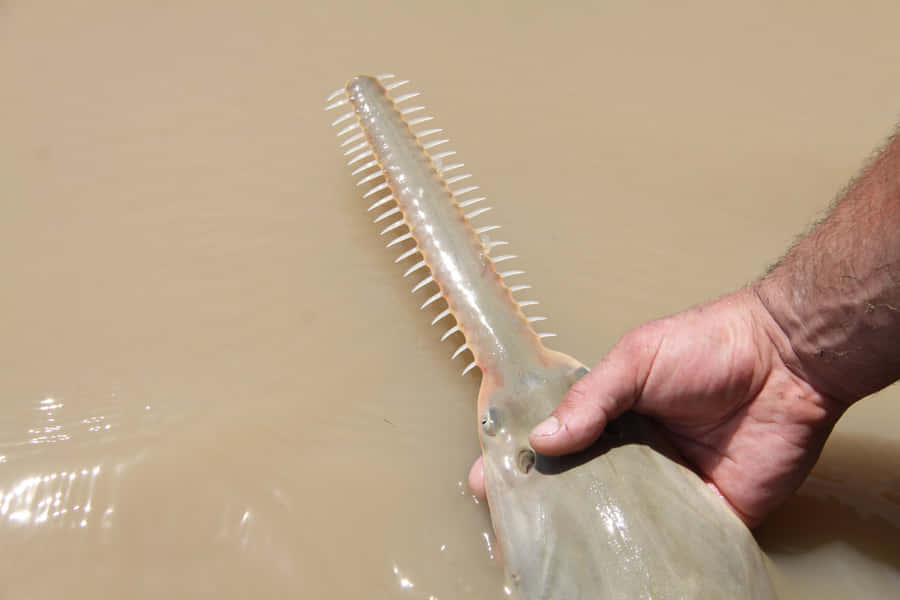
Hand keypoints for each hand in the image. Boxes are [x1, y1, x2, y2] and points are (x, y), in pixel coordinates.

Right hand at [469, 287, 847, 526]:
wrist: (788, 360)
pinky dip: (648, 555)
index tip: (487, 480)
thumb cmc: (708, 345)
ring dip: (590, 538)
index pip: (556, 444)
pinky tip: (615, 568)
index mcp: (612, 416)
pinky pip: (673, 542)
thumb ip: (590, 399)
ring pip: (620, 522)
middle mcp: (634, 455)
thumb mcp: (636, 360)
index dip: (521, 463)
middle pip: (581, 490)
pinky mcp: (709, 513)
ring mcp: (670, 487)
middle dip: (545, 509)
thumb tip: (542, 440)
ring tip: (550, 555)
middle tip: (512, 530)